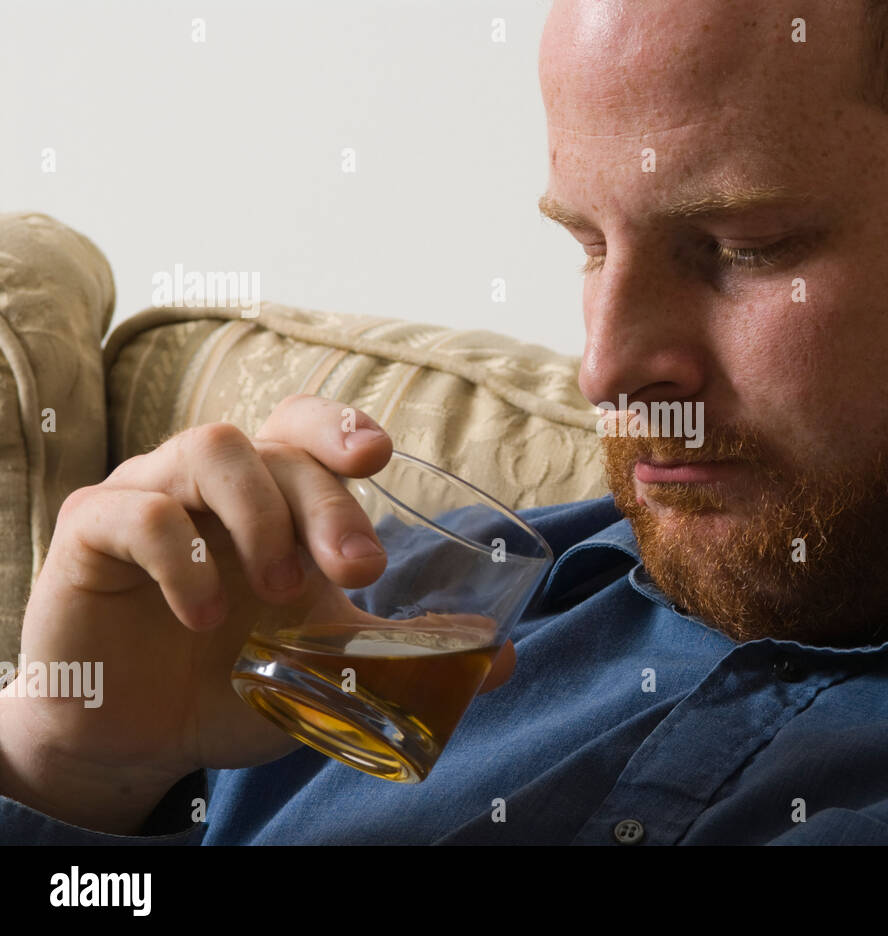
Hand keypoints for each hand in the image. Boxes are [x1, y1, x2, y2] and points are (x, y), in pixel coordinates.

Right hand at [0, 394, 515, 834]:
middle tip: (361, 570)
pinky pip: (137, 509)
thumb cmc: (233, 683)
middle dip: (329, 501)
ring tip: (283, 592)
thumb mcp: (328, 668)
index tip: (381, 456)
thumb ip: (402, 654)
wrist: (136, 737)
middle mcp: (218, 484)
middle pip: (278, 441)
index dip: (343, 426)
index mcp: (276, 499)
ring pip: (211, 447)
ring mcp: (153, 495)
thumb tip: (502, 659)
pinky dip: (181, 555)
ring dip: (260, 514)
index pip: (309, 427)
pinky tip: (203, 615)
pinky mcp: (92, 532)